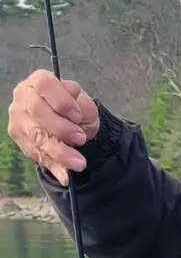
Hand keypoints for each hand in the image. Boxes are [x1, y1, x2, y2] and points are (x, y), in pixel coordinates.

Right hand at [8, 69, 98, 185]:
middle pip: (37, 111)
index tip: (78, 116)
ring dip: (59, 152)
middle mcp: (23, 98)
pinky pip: (36, 154)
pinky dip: (54, 166)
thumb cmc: (76, 108)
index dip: (61, 100)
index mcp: (39, 82)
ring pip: (36, 136)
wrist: (71, 123)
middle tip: (81, 139)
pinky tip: (66, 176)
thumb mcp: (85, 104)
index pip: (44, 85)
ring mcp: (18, 119)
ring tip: (79, 164)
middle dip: (61, 128)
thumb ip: (81, 105)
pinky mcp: (20, 139)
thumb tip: (75, 109)